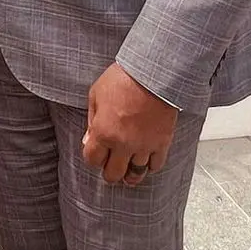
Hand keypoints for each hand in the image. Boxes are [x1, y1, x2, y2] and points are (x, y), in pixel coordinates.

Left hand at [82, 63, 177, 185]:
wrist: (152, 74)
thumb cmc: (122, 79)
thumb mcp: (96, 95)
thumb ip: (91, 120)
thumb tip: (89, 140)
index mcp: (103, 132)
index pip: (92, 160)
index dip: (92, 158)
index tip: (95, 154)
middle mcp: (123, 144)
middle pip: (113, 174)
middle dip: (109, 173)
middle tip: (110, 169)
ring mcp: (143, 146)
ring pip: (135, 174)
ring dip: (130, 175)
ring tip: (127, 174)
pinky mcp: (161, 143)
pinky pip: (155, 165)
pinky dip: (150, 166)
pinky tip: (145, 163)